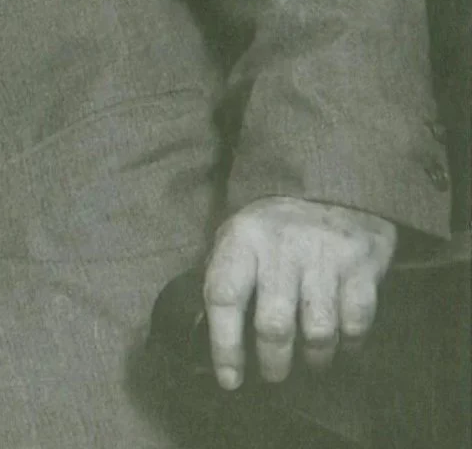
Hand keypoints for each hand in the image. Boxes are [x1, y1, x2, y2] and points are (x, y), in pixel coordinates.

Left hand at [203, 195, 396, 388]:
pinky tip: (342, 345)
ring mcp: (324, 255)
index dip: (224, 345)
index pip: (224, 297)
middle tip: (273, 376)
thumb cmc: (273, 227)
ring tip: (309, 363)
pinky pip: (356, 321)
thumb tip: (207, 331)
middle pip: (273, 324)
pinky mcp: (362, 264)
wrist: (332, 190)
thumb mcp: (237, 236)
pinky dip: (350, 343)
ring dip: (314, 358)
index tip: (229, 379)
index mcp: (241, 240)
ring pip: (318, 330)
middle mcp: (280, 247)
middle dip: (273, 362)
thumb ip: (225, 275)